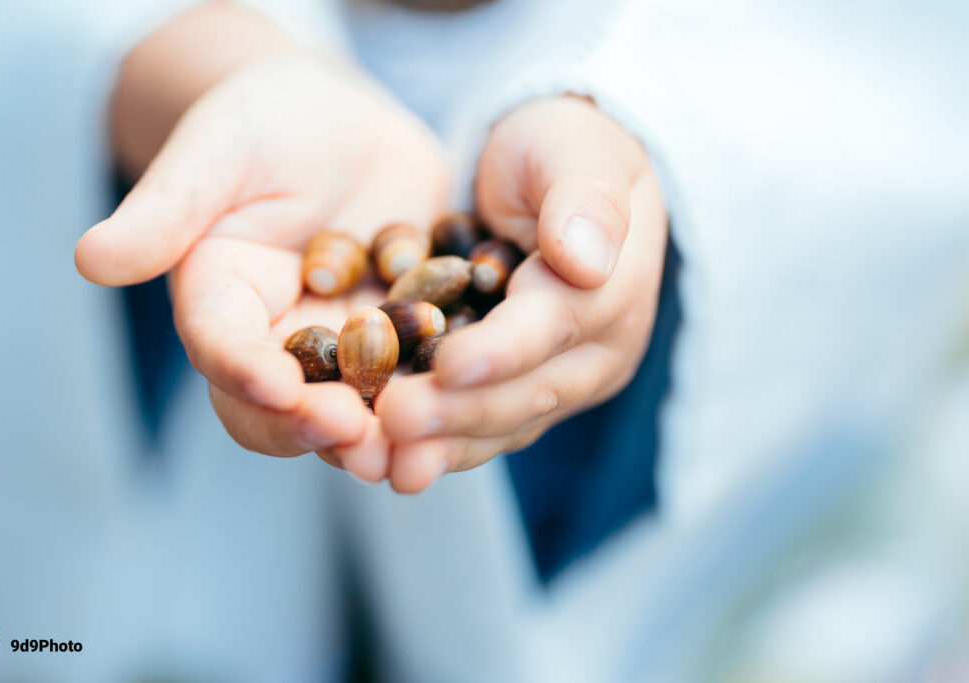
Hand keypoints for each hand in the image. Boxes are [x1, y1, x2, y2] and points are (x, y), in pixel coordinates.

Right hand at [76, 53, 449, 481]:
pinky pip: (424, 369)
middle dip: (321, 426)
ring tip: (419, 448)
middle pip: (290, 403)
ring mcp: (347, 342)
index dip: (246, 374)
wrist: (338, 119)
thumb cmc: (263, 121)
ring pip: (360, 402)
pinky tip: (479, 397)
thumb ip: (165, 208)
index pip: (223, 350)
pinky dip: (445, 387)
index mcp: (223, 302)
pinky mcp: (404, 331)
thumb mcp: (217, 152)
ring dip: (388, 431)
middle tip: (362, 440)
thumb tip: (90, 259)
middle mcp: (281, 337)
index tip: (280, 390)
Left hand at [376, 96, 667, 492]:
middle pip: (527, 393)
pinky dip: (437, 444)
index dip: (502, 350)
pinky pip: (481, 427)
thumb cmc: (561, 149)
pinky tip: (388, 459)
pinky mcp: (521, 393)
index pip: (554, 328)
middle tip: (394, 423)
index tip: (447, 366)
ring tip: (386, 462)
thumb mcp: (577, 148)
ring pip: (503, 424)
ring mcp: (561, 380)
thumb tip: (588, 260)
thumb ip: (585, 196)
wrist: (556, 174)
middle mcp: (596, 352)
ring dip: (444, 445)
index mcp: (615, 291)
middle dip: (460, 412)